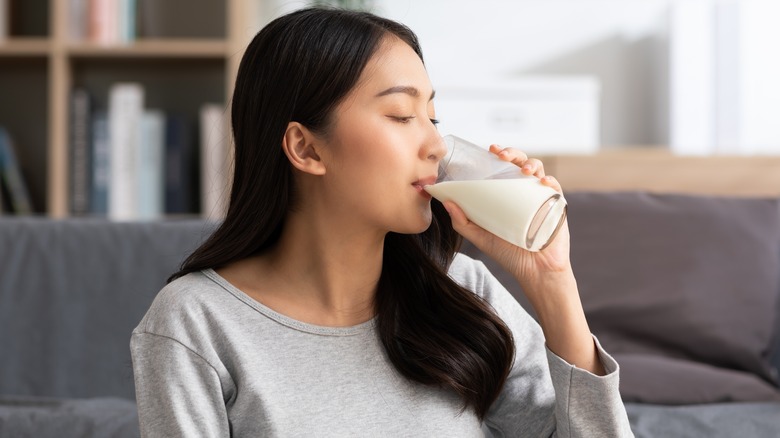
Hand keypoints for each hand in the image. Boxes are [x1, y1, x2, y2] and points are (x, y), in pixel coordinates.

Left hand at [442, 144, 571, 286]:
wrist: (535, 271)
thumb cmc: (508, 254)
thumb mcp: (481, 237)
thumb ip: (463, 222)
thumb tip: (447, 202)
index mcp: (507, 194)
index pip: (503, 168)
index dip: (498, 155)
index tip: (489, 149)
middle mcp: (524, 191)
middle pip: (520, 163)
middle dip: (512, 153)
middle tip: (501, 155)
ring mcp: (541, 197)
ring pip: (538, 170)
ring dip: (530, 164)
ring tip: (522, 170)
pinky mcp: (557, 206)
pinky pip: (555, 188)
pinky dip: (550, 181)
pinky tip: (542, 182)